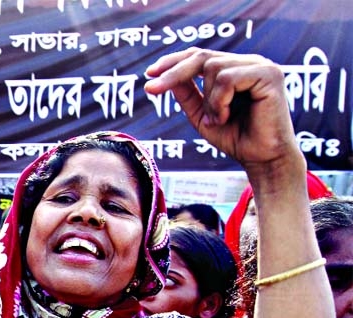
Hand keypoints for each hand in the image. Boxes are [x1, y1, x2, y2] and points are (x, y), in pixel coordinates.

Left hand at [145, 48, 298, 171]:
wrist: (262, 159)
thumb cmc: (236, 138)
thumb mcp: (202, 115)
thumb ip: (187, 94)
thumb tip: (163, 74)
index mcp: (235, 68)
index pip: (200, 56)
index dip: (174, 61)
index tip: (149, 73)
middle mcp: (249, 62)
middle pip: (202, 57)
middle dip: (173, 73)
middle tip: (151, 89)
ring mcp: (261, 66)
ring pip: (213, 69)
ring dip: (207, 100)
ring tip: (216, 120)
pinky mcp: (269, 74)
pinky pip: (228, 78)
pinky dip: (219, 101)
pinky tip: (225, 117)